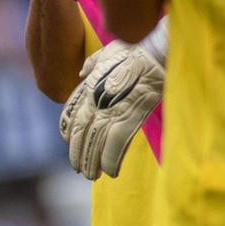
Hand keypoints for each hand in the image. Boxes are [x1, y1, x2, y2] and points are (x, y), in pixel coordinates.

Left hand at [57, 41, 162, 179]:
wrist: (155, 52)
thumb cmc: (135, 50)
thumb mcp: (107, 52)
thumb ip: (92, 64)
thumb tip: (83, 71)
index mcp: (88, 86)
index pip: (71, 114)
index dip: (69, 130)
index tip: (69, 142)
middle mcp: (95, 100)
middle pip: (81, 131)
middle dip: (78, 152)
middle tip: (78, 168)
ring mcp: (112, 108)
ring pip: (96, 141)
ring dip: (92, 161)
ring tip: (91, 175)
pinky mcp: (131, 115)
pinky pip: (117, 143)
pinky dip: (112, 158)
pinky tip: (111, 172)